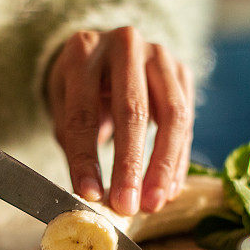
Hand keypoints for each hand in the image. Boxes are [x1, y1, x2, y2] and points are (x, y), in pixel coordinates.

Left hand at [47, 27, 194, 214]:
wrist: (105, 52)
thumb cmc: (80, 87)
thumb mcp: (63, 106)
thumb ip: (74, 142)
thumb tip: (91, 194)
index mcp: (83, 51)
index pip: (83, 112)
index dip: (86, 157)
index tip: (89, 194)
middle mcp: (124, 44)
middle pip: (132, 111)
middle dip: (130, 165)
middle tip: (127, 205)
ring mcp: (159, 55)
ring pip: (171, 115)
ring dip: (163, 167)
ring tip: (153, 203)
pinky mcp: (182, 71)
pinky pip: (186, 122)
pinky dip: (177, 161)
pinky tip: (168, 190)